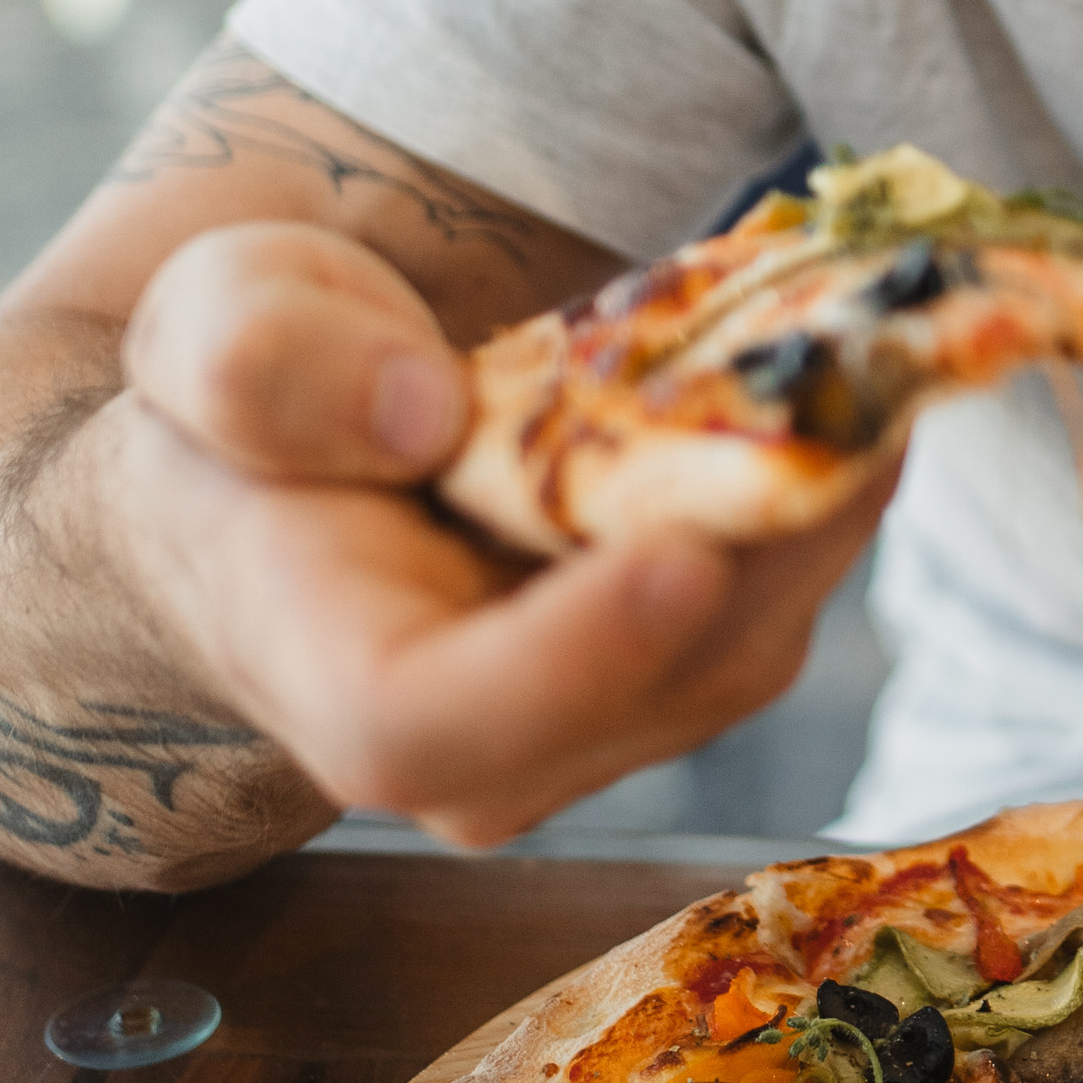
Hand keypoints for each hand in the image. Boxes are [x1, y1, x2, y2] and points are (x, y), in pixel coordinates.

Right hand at [96, 221, 894, 851]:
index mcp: (340, 684)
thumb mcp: (211, 331)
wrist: (297, 475)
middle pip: (655, 676)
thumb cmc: (252, 412)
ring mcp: (602, 723)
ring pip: (749, 636)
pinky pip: (777, 593)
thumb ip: (267, 368)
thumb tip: (420, 409)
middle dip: (768, 531)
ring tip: (871, 348)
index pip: (440, 722)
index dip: (568, 656)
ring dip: (825, 495)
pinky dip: (826, 485)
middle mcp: (488, 751)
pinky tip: (850, 375)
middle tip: (853, 376)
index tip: (681, 558)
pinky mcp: (684, 672)